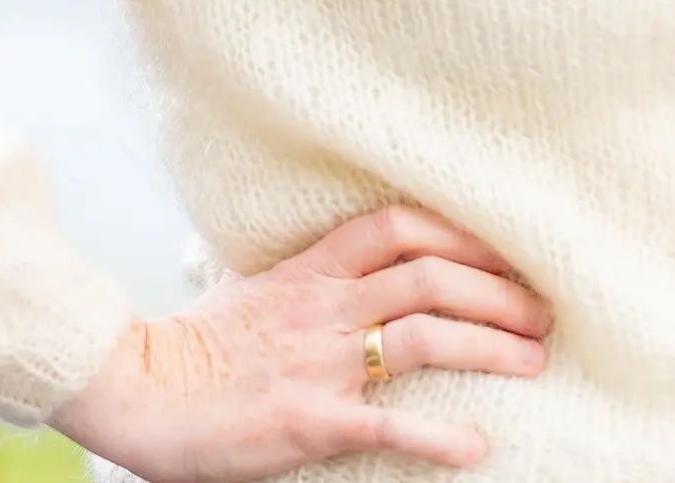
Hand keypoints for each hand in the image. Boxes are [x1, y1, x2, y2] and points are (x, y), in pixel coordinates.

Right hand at [48, 203, 555, 479]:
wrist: (132, 390)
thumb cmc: (192, 348)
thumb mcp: (253, 291)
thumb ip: (307, 278)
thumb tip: (355, 270)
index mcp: (309, 270)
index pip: (398, 226)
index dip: (462, 232)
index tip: (507, 250)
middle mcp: (323, 306)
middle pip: (432, 276)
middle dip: (499, 292)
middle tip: (542, 315)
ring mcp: (318, 362)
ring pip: (425, 336)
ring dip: (491, 347)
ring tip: (534, 362)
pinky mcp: (308, 421)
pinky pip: (387, 426)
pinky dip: (439, 439)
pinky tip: (477, 448)